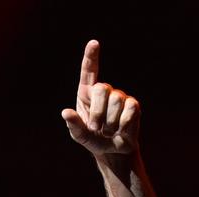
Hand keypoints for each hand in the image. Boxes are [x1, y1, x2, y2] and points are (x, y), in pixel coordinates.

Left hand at [61, 40, 139, 156]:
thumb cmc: (93, 139)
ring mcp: (120, 96)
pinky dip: (123, 125)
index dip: (91, 56)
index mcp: (87, 92)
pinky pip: (129, 110)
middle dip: (98, 112)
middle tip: (96, 128)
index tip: (94, 43)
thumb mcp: (79, 135)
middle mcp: (104, 90)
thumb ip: (73, 125)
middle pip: (102, 88)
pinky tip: (121, 130)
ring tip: (108, 131)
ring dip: (110, 122)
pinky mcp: (133, 105)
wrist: (112, 151)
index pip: (89, 70)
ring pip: (116, 100)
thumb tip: (65, 112)